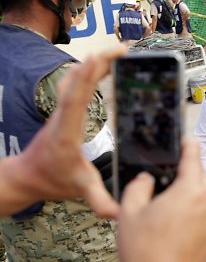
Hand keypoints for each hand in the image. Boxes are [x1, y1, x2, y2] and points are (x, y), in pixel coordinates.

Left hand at [14, 45, 126, 217]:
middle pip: (76, 80)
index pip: (77, 98)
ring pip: (74, 78)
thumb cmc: (52, 179)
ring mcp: (61, 111)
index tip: (103, 58)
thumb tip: (120, 212)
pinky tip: (102, 68)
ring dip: (94, 63)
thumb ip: (99, 200)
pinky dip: (89, 71)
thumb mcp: (79, 190)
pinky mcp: (64, 110)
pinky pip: (75, 83)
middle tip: (122, 50)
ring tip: (117, 54)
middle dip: (98, 61)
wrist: (27, 176)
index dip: (89, 77)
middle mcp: (63, 116)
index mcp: (67, 132)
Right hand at [118, 138, 205, 261]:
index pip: (193, 156)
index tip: (186, 138)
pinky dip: (193, 209)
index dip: (187, 143)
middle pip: (199, 175)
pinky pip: (205, 211)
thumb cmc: (149, 254)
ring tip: (167, 204)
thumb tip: (145, 179)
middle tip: (167, 177)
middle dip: (185, 171)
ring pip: (203, 194)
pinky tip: (175, 221)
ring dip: (189, 191)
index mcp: (190, 191)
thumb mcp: (130, 213)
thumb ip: (137, 186)